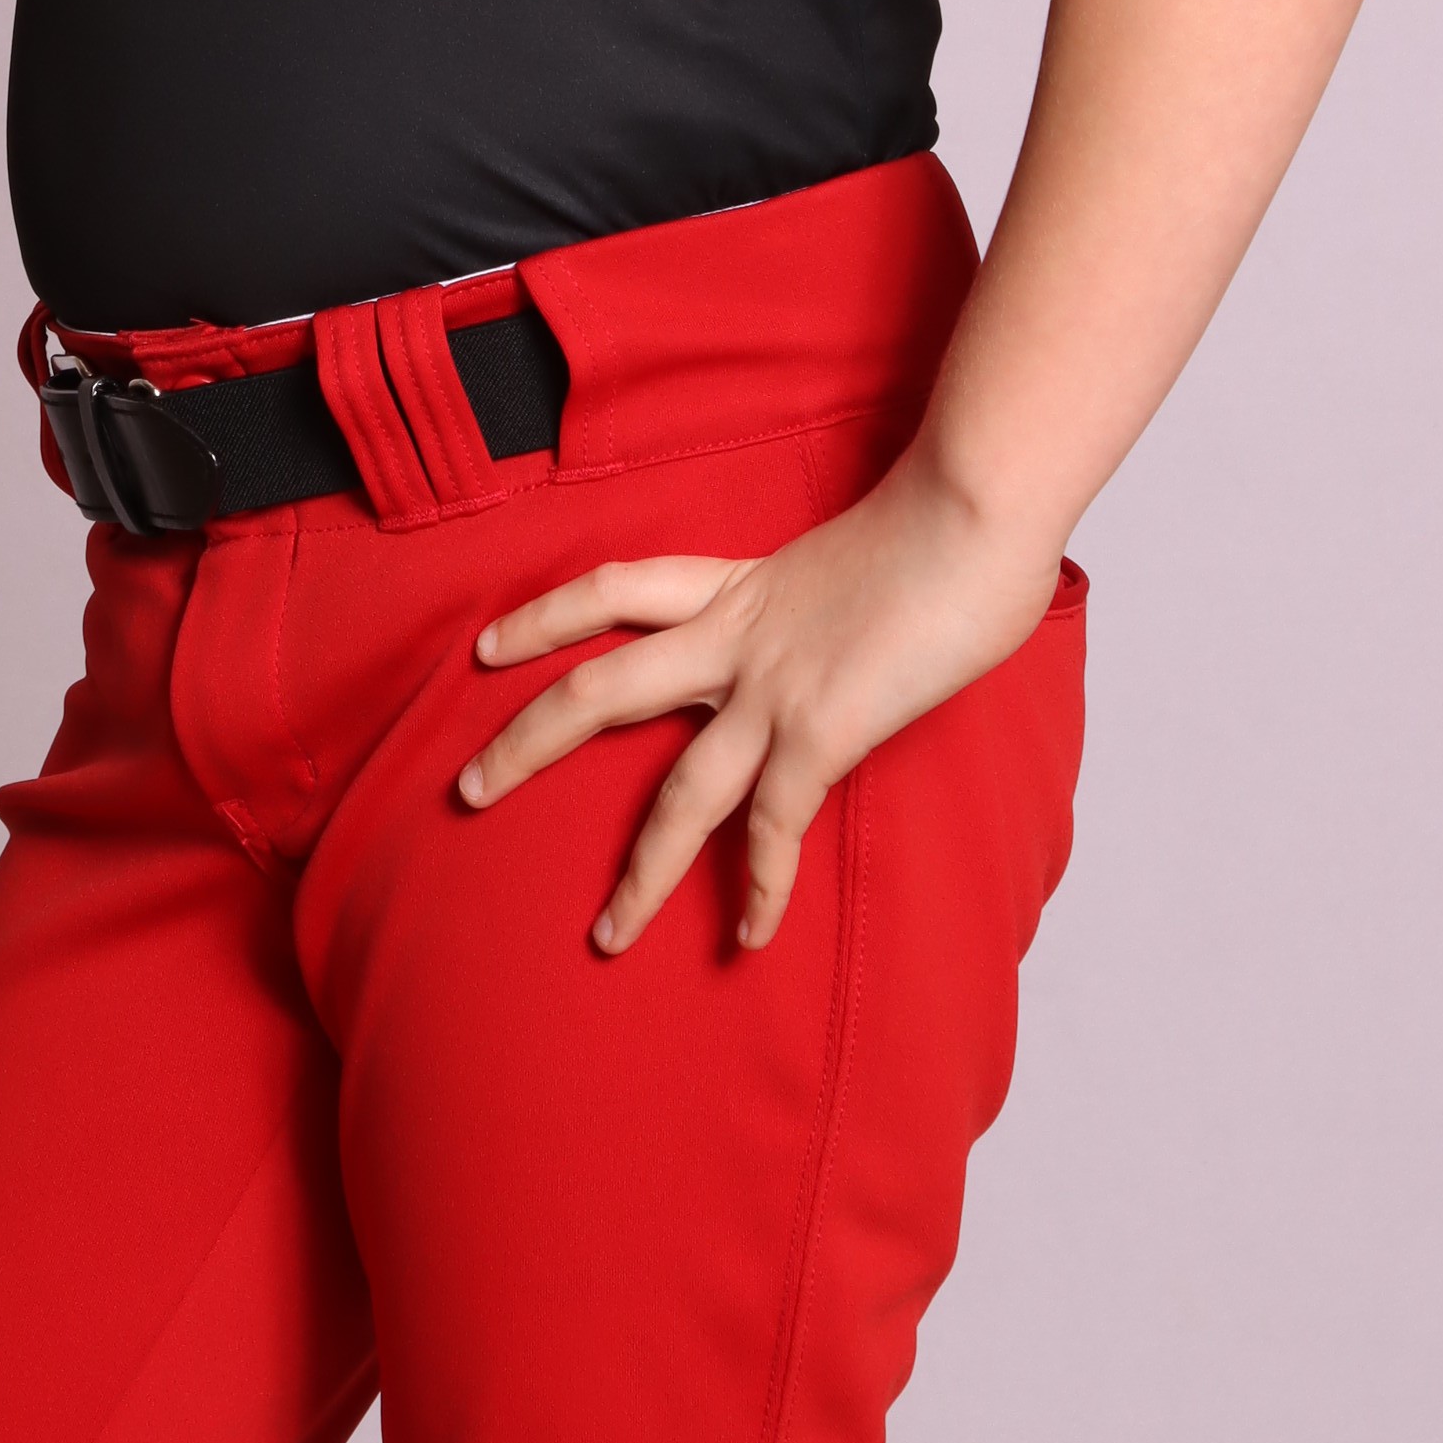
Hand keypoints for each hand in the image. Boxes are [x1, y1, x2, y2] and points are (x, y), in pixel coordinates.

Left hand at [459, 450, 1064, 954]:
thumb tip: (869, 617)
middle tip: (468, 789)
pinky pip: (774, 830)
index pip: (615, 590)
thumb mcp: (864, 552)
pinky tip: (748, 938)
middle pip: (599, 689)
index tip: (486, 646)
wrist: (975, 504)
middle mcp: (737, 635)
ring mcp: (773, 687)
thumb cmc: (949, 515)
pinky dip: (761, 890)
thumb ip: (839, 595)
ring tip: (605, 935)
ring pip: (677, 791)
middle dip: (528, 744)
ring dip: (639, 872)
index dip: (545, 617)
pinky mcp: (821, 730)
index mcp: (741, 583)